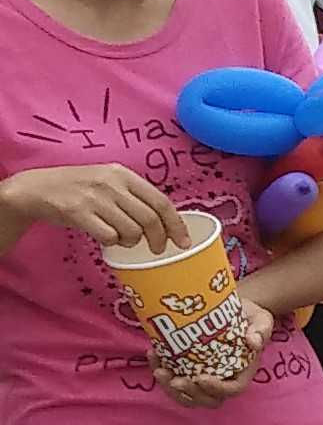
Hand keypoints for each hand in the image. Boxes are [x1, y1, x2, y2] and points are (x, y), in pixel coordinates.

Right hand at [6, 161, 188, 249]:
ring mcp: (94, 197)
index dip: (176, 224)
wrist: (36, 188)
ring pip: (131, 230)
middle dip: (158, 239)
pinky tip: (104, 237)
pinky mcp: (78, 212)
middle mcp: (111, 183)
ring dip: (131, 241)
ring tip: (121, 238)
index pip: (161, 201)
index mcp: (124, 174)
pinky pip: (108, 236)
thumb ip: (134, 196)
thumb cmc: (79, 188)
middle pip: (150, 219)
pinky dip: (111, 242)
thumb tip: (166, 223)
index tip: (183, 242)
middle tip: (156, 249)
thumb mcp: (108, 181)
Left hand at [152, 294, 269, 405]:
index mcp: (242, 372)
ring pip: (188, 395)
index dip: (217, 389)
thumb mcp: (261, 320)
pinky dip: (162, 371)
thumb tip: (253, 341)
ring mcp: (204, 376)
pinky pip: (174, 379)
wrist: (236, 310)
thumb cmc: (251, 317)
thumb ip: (261, 331)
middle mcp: (224, 380)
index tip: (201, 377)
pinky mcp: (188, 369)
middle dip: (190, 393)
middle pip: (208, 399)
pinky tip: (153, 354)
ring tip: (159, 371)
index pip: (232, 389)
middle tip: (175, 380)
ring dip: (171, 389)